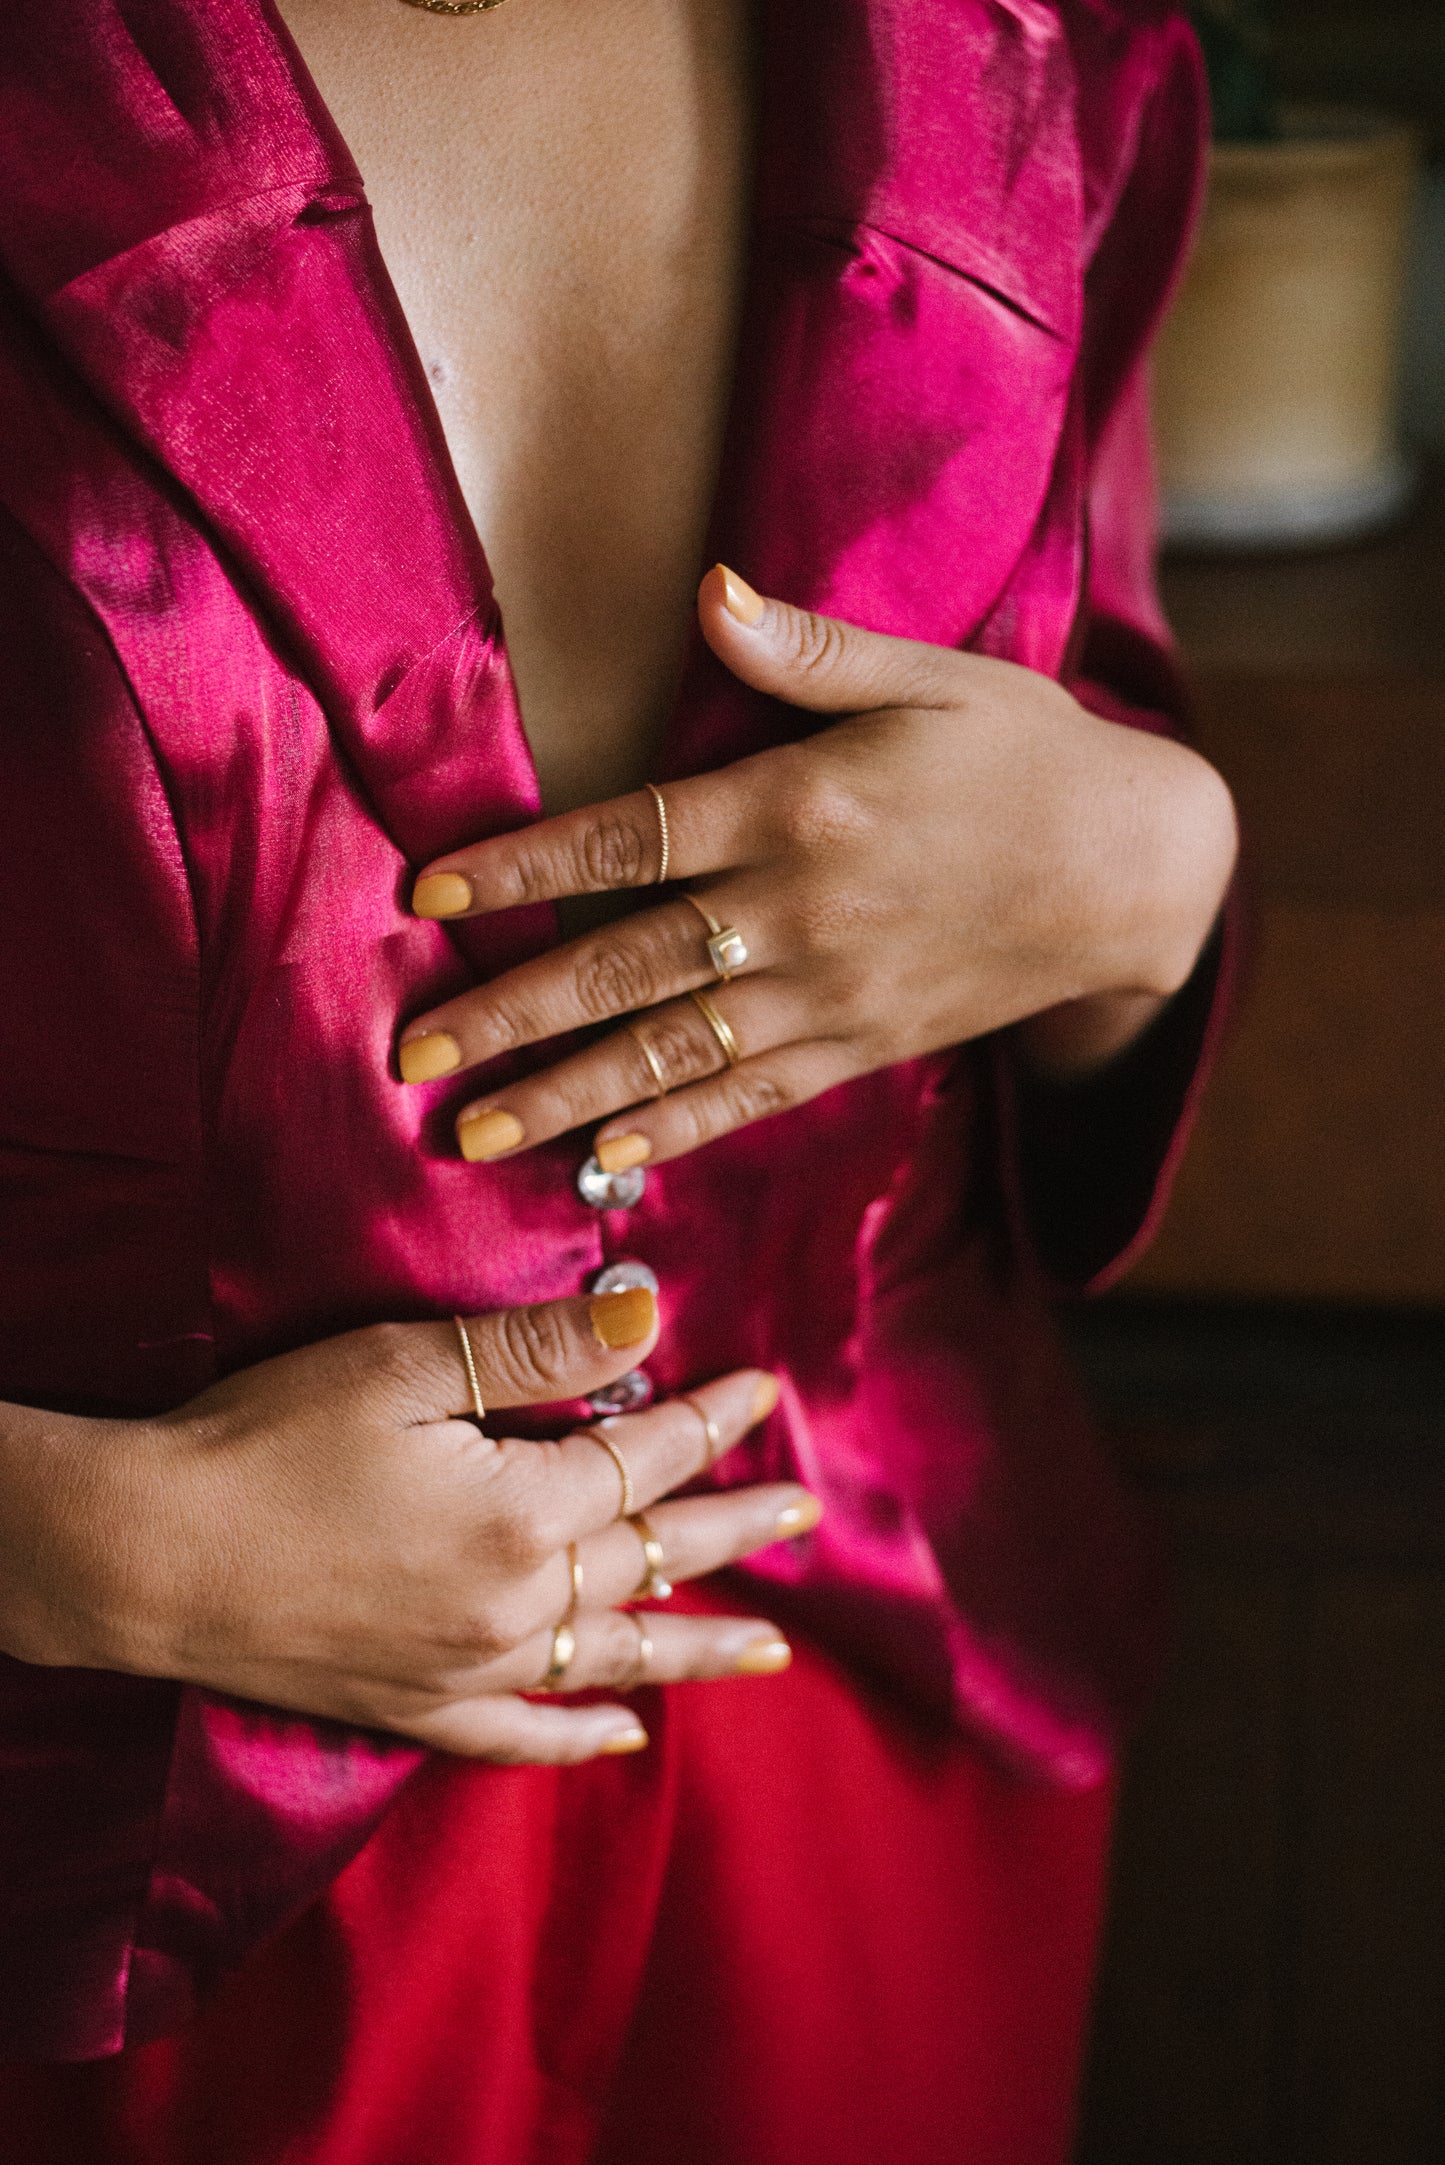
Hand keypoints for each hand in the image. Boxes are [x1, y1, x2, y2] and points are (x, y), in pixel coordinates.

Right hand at [0, 1287, 811, 1762]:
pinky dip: (580, 1736)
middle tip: (802, 1511)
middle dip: (732, 1524)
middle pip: (650, 1555)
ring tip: (773, 1648)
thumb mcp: (401, 1369)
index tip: (761, 1389)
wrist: (143, 1552)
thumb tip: (641, 1315)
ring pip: (611, 1651)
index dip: (706, 1417)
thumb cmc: (264, 1441)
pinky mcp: (413, 1707)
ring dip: (697, 1645)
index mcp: (520, 1511)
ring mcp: (467, 1667)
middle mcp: (513, 1603)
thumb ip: (531, 1349)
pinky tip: (628, 1734)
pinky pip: (520, 1735)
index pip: (642, 1454)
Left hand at [398, 567, 1235, 1167]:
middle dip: (513, 1014)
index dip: (522, 867)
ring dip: (570, 1094)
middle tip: (413, 1057)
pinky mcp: (866, 1046)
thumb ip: (808, 648)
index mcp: (800, 806)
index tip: (429, 899)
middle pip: (627, 964)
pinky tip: (605, 1158)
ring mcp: (833, 992)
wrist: (1136, 871)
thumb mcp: (932, 676)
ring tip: (476, 1133)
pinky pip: (754, 1095)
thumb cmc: (1026, 755)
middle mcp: (802, 910)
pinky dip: (676, 1129)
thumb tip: (710, 590)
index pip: (628, 839)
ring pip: (677, 1048)